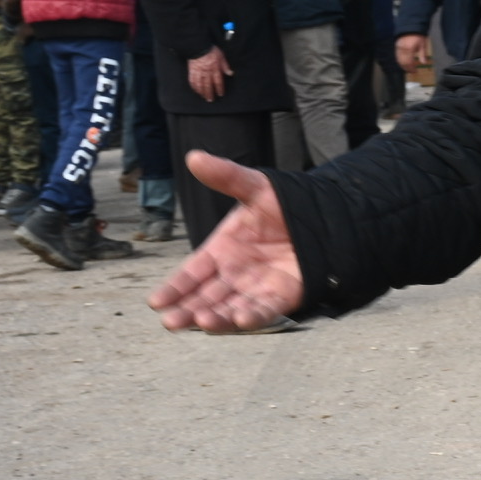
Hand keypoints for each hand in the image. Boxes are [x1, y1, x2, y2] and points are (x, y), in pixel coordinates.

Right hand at [147, 152, 301, 331]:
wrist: (324, 215)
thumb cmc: (284, 204)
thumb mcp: (254, 187)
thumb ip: (226, 176)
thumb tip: (194, 156)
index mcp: (221, 250)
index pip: (192, 273)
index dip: (174, 288)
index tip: (156, 302)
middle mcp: (234, 273)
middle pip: (205, 297)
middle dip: (188, 310)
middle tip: (170, 321)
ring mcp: (256, 287)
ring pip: (230, 307)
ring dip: (215, 318)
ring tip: (200, 322)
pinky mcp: (283, 296)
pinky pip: (265, 310)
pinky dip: (252, 317)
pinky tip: (239, 320)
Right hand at [185, 47, 228, 102]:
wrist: (198, 46)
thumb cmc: (210, 50)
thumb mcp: (221, 56)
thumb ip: (225, 66)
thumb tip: (230, 73)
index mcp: (215, 69)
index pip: (218, 82)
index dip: (219, 89)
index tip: (220, 94)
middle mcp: (207, 72)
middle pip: (208, 85)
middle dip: (210, 93)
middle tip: (211, 100)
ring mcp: (198, 72)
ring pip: (200, 85)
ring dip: (202, 92)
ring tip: (203, 97)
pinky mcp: (191, 71)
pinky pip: (192, 80)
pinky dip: (193, 86)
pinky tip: (195, 90)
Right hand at [395, 33, 428, 74]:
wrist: (411, 26)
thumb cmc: (418, 35)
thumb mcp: (423, 44)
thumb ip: (422, 54)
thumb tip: (424, 63)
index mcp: (409, 49)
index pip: (409, 62)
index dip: (411, 68)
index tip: (415, 71)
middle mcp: (402, 49)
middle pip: (402, 62)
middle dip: (406, 68)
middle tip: (411, 71)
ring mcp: (398, 47)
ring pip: (398, 60)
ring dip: (403, 65)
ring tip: (408, 68)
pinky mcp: (396, 46)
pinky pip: (397, 55)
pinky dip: (400, 60)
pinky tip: (404, 62)